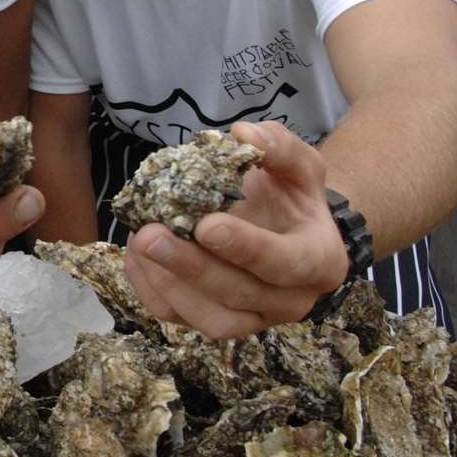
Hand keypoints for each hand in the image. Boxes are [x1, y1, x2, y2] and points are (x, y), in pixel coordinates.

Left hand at [124, 120, 348, 338]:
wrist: (285, 228)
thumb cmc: (291, 196)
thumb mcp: (299, 165)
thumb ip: (279, 146)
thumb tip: (243, 134)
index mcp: (320, 261)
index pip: (285, 263)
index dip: (245, 247)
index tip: (205, 226)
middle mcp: (291, 301)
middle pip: (240, 295)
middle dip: (191, 267)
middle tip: (149, 235)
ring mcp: (255, 318)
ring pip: (211, 321)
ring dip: (168, 285)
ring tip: (139, 243)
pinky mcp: (218, 322)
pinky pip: (180, 319)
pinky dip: (151, 290)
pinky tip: (136, 256)